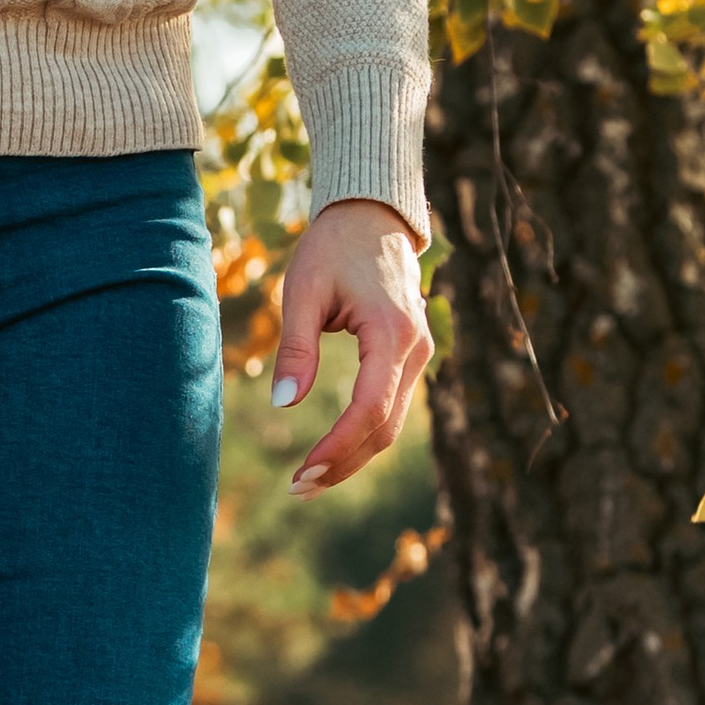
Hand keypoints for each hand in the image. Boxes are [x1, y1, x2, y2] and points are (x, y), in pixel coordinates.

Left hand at [271, 199, 432, 492]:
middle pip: (384, 427)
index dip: (338, 447)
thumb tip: (285, 404)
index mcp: (392, 333)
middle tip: (298, 487)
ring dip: (354, 456)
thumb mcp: (303, 290)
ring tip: (309, 479)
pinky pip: (391, 406)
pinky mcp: (411, 355)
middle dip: (343, 463)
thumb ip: (296, 346)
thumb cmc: (332, 247)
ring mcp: (420, 353)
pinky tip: (333, 452)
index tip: (302, 471)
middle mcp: (416, 348)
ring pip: (392, 423)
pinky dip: (364, 434)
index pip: (369, 408)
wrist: (372, 217)